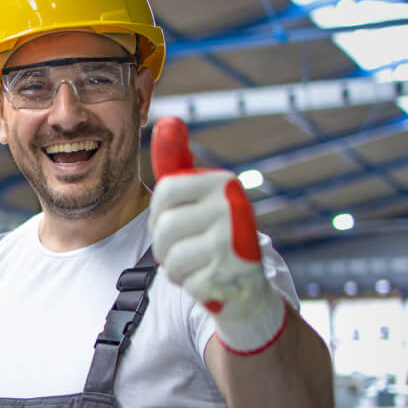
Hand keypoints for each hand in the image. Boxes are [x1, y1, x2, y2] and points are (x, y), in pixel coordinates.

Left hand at [149, 117, 286, 354]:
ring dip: (175, 268)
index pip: (164, 191)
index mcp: (222, 181)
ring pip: (171, 257)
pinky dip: (191, 285)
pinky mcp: (231, 273)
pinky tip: (208, 279)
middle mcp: (233, 205)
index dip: (158, 213)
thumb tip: (168, 120)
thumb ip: (177, 162)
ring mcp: (234, 240)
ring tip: (197, 264)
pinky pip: (185, 281)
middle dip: (164, 245)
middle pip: (164, 227)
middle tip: (184, 248)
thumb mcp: (197, 194)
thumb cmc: (213, 234)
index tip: (171, 220)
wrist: (249, 287)